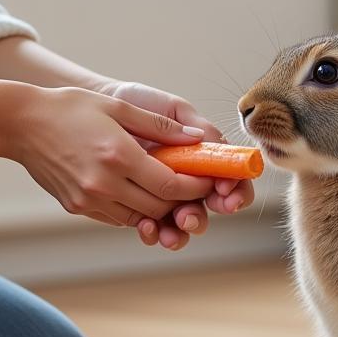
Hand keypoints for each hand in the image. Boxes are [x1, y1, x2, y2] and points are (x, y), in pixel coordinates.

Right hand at [10, 86, 214, 229]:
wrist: (21, 124)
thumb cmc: (71, 108)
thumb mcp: (118, 107)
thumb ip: (159, 126)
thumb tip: (196, 139)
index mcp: (118, 156)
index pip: (171, 185)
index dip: (195, 187)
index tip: (206, 179)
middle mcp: (103, 184)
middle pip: (159, 206)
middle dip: (181, 199)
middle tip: (190, 184)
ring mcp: (88, 200)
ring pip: (139, 216)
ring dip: (157, 206)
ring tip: (165, 187)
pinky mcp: (77, 207)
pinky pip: (117, 216)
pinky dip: (134, 208)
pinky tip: (136, 189)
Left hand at [108, 81, 255, 249]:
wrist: (100, 107)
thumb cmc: (141, 103)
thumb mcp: (172, 108)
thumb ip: (196, 125)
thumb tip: (214, 146)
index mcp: (204, 158)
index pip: (232, 179)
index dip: (237, 191)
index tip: (225, 192)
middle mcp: (190, 181)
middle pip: (208, 211)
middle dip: (201, 218)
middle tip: (188, 217)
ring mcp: (167, 197)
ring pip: (183, 226)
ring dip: (181, 233)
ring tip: (170, 231)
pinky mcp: (142, 208)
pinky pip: (155, 229)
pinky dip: (154, 233)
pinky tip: (148, 227)